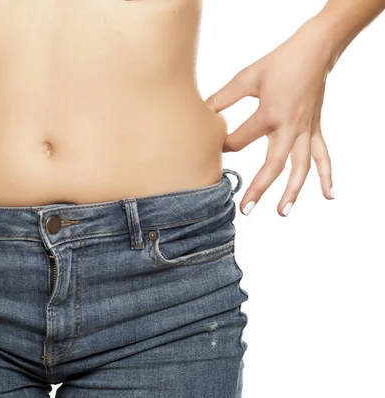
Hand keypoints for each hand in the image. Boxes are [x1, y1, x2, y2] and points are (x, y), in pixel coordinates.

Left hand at [205, 16, 335, 216]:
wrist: (314, 51)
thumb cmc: (277, 63)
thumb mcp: (246, 78)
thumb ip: (222, 98)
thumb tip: (201, 115)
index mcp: (269, 114)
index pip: (241, 141)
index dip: (225, 146)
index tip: (214, 149)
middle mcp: (290, 127)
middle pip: (273, 164)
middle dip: (258, 188)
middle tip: (245, 209)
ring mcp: (305, 131)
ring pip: (300, 167)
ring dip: (292, 191)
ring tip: (282, 213)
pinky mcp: (314, 129)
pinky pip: (322, 155)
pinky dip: (326, 175)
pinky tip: (328, 196)